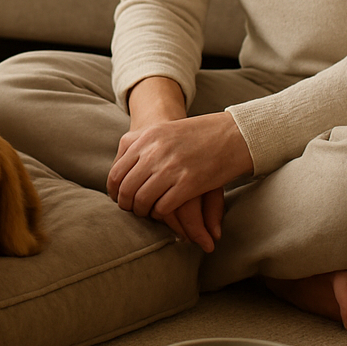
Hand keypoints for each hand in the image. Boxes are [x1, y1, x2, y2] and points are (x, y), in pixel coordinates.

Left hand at [107, 110, 253, 252]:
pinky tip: (164, 211)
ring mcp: (170, 168)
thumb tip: (120, 168)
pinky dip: (160, 213)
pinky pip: (163, 207)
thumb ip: (139, 145)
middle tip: (132, 209)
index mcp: (145, 137)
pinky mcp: (188, 183)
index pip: (117, 172)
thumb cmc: (197, 134)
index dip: (114, 190)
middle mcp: (154, 152)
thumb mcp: (162, 131)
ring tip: (147, 212)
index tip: (119, 198)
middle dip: (126, 204)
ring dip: (143, 211)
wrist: (232, 133)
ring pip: (142, 200)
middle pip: (127, 189)